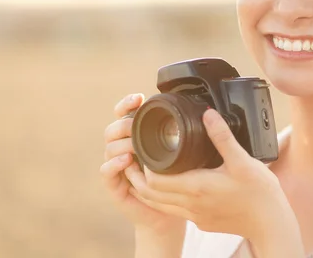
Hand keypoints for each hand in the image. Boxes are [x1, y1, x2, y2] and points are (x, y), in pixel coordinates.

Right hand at [100, 93, 184, 233]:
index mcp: (137, 137)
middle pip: (113, 128)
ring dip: (121, 143)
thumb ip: (183, 134)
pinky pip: (106, 171)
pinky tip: (127, 160)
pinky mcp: (114, 185)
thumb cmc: (177, 181)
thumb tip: (205, 113)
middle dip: (123, 124)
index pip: (125, 114)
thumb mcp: (181, 153)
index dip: (127, 104)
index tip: (139, 98)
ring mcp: (117, 166)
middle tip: (136, 125)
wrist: (170, 214)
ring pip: (109, 147)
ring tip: (134, 144)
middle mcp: (123, 148)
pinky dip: (114, 164)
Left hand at [124, 108, 302, 248]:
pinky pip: (174, 210)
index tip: (141, 151)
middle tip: (135, 158)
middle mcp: (191, 205)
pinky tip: (172, 185)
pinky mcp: (202, 222)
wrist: (270, 224)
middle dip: (137, 177)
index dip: (142, 166)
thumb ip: (222, 137)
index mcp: (196, 188)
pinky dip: (163, 198)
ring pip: (159, 205)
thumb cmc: (259, 194)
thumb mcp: (243, 160)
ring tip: (145, 171)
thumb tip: (208, 114)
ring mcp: (195, 216)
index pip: (154, 180)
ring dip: (148, 189)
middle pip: (150, 194)